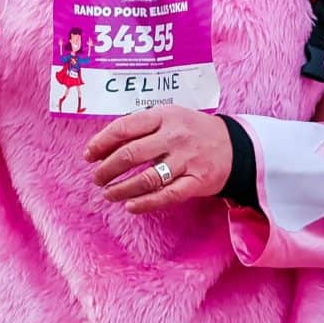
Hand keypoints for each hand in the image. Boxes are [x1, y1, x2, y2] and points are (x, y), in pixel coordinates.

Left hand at [86, 105, 232, 213]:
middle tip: (97, 179)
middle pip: (130, 155)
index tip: (89, 156)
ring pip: (146, 178)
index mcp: (164, 116)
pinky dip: (145, 203)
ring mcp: (187, 160)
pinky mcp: (197, 181)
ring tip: (109, 194)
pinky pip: (166, 196)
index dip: (101, 143)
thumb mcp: (169, 117)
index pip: (124, 128)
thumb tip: (102, 146)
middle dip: (107, 169)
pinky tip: (130, 207)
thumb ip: (139, 127)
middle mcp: (175, 136)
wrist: (235, 146)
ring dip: (121, 189)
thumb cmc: (192, 131)